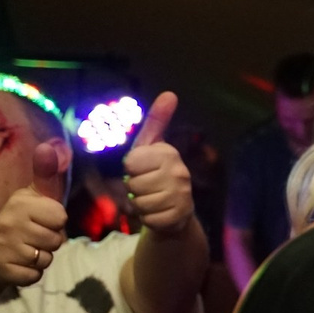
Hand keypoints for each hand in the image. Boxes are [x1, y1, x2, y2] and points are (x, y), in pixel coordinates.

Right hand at [0, 144, 66, 286]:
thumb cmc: (25, 219)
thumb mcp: (36, 196)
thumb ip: (46, 173)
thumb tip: (48, 145)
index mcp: (19, 202)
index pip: (61, 217)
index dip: (56, 222)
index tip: (41, 220)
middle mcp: (7, 222)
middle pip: (56, 240)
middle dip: (50, 242)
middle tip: (32, 237)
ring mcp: (2, 246)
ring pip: (47, 259)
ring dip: (42, 259)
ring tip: (26, 250)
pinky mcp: (1, 269)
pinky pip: (34, 276)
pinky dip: (31, 274)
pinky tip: (18, 265)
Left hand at [122, 93, 195, 235]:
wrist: (176, 209)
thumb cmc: (156, 173)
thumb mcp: (152, 146)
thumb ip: (157, 121)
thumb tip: (170, 93)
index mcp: (169, 152)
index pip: (131, 163)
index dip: (131, 169)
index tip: (142, 169)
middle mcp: (179, 172)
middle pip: (133, 184)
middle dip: (134, 189)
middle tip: (147, 187)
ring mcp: (182, 195)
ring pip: (140, 203)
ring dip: (141, 205)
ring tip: (153, 199)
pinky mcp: (180, 215)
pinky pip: (149, 219)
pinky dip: (149, 219)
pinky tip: (159, 212)